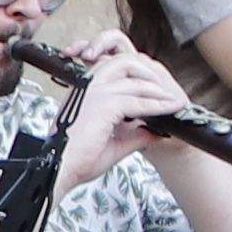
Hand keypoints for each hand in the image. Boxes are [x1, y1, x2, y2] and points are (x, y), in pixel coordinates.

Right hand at [37, 30, 190, 179]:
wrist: (59, 168)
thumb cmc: (75, 159)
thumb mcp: (111, 144)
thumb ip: (132, 135)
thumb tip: (151, 132)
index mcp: (85, 92)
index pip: (114, 71)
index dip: (137, 78)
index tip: (155, 92)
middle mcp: (89, 86)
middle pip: (124, 62)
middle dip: (148, 73)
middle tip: (164, 90)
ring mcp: (96, 93)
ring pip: (135, 80)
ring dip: (157, 90)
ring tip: (172, 100)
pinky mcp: (105, 105)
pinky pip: (138, 101)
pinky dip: (157, 106)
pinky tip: (168, 110)